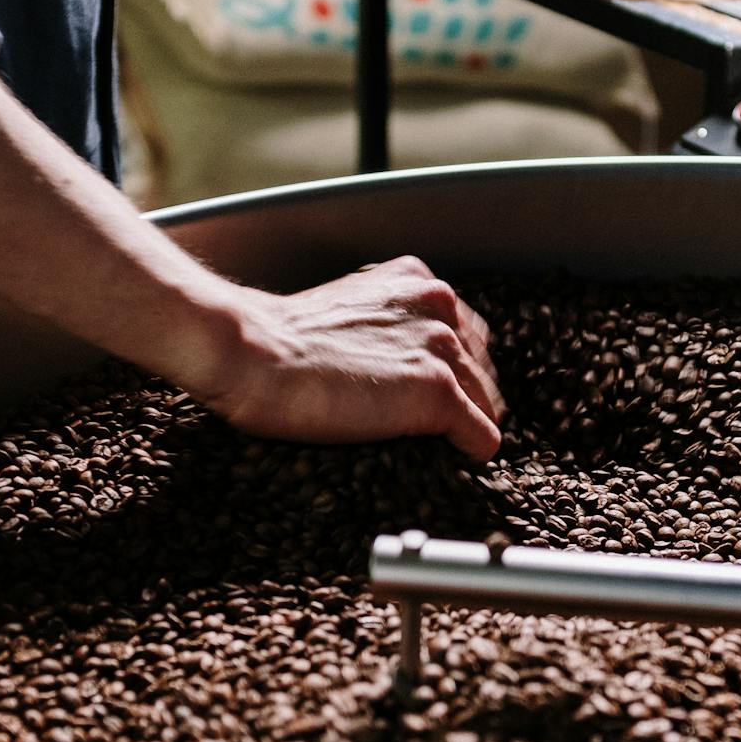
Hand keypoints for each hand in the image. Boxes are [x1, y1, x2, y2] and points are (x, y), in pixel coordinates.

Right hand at [194, 257, 506, 461]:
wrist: (253, 354)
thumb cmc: (280, 341)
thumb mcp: (347, 311)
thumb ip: (386, 324)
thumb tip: (398, 365)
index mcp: (418, 282)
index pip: (467, 335)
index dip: (452, 370)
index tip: (429, 394)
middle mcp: (439, 308)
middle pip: (483, 369)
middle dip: (465, 398)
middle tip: (433, 426)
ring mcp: (442, 351)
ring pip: (487, 403)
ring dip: (465, 427)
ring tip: (436, 446)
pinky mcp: (438, 394)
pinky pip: (482, 437)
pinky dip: (470, 452)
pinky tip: (450, 459)